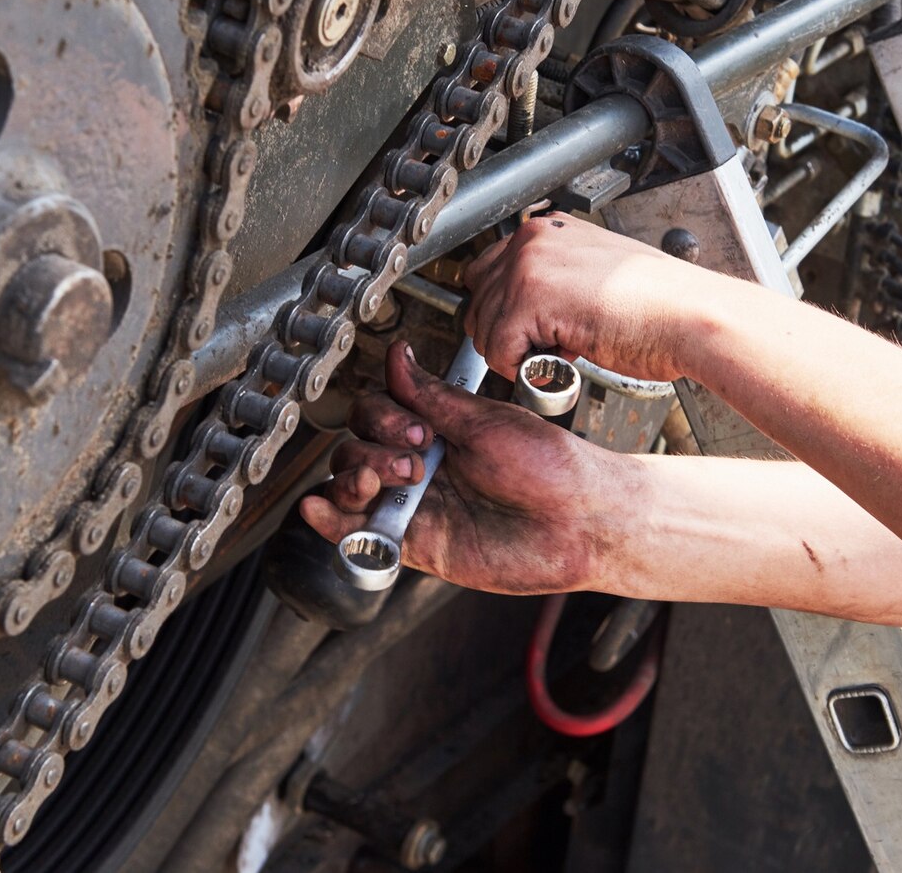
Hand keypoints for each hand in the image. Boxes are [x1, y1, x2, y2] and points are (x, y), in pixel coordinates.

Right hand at [299, 342, 638, 594]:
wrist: (580, 521)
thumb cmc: (550, 469)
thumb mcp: (485, 421)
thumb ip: (431, 397)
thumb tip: (398, 356)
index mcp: (438, 431)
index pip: (377, 413)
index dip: (383, 416)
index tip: (416, 427)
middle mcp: (421, 468)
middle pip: (356, 447)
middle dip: (371, 448)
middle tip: (415, 459)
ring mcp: (417, 506)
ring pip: (351, 488)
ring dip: (351, 479)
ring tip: (380, 481)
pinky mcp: (417, 545)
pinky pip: (360, 536)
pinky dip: (332, 522)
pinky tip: (320, 508)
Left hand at [463, 213, 719, 381]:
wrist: (692, 317)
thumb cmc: (660, 305)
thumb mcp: (596, 275)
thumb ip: (556, 279)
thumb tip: (524, 309)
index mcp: (548, 230)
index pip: (489, 272)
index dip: (506, 312)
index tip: (534, 332)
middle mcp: (533, 240)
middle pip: (477, 299)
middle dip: (503, 332)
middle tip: (549, 346)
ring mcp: (528, 265)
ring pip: (484, 327)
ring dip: (516, 352)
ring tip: (564, 350)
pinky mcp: (530, 298)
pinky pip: (498, 350)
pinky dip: (523, 369)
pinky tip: (563, 358)